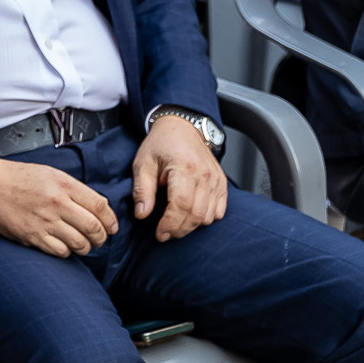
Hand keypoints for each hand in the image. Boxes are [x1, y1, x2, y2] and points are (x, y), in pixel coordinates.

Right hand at [0, 157, 117, 256]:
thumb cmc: (16, 178)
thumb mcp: (50, 173)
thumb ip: (74, 189)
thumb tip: (98, 207)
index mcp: (63, 184)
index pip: (100, 206)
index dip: (111, 220)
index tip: (112, 227)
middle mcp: (56, 203)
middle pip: (94, 228)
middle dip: (102, 237)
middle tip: (100, 238)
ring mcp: (44, 221)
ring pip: (80, 243)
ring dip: (86, 247)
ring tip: (83, 244)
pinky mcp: (32, 236)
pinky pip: (60, 252)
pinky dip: (67, 252)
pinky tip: (64, 245)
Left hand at [131, 114, 227, 241]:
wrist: (182, 128)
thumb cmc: (161, 144)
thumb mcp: (143, 163)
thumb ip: (142, 190)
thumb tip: (141, 214)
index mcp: (185, 169)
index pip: (181, 205)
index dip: (170, 224)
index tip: (159, 234)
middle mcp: (205, 176)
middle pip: (197, 215)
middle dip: (179, 229)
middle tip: (165, 234)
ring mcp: (216, 181)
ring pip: (209, 216)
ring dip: (191, 225)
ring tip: (174, 223)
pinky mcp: (222, 184)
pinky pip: (219, 211)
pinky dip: (206, 218)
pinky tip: (190, 214)